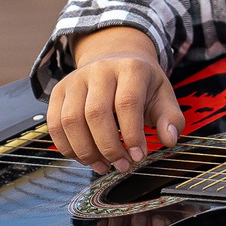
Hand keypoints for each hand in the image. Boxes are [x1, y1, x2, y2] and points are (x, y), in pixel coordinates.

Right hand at [49, 27, 182, 171]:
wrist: (115, 60)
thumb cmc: (141, 84)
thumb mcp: (163, 95)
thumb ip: (170, 118)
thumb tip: (169, 139)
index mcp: (130, 68)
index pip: (127, 103)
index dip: (131, 134)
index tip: (138, 156)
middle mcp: (100, 70)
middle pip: (96, 113)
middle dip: (108, 147)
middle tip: (121, 166)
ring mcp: (75, 79)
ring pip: (71, 120)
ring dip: (86, 151)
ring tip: (103, 166)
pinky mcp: (59, 91)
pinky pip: (55, 124)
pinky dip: (67, 147)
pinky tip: (84, 157)